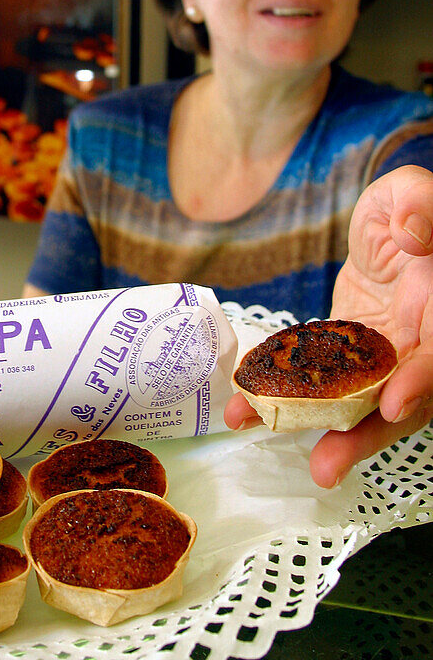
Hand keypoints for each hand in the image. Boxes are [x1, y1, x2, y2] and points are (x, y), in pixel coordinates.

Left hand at [225, 166, 432, 486]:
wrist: (388, 232)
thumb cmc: (405, 210)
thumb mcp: (413, 193)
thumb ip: (419, 206)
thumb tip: (416, 233)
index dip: (422, 382)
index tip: (391, 403)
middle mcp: (418, 346)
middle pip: (400, 402)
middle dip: (362, 437)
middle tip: (326, 466)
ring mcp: (383, 361)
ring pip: (356, 405)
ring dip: (314, 428)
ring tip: (264, 434)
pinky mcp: (347, 362)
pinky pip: (317, 384)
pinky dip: (284, 395)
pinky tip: (244, 404)